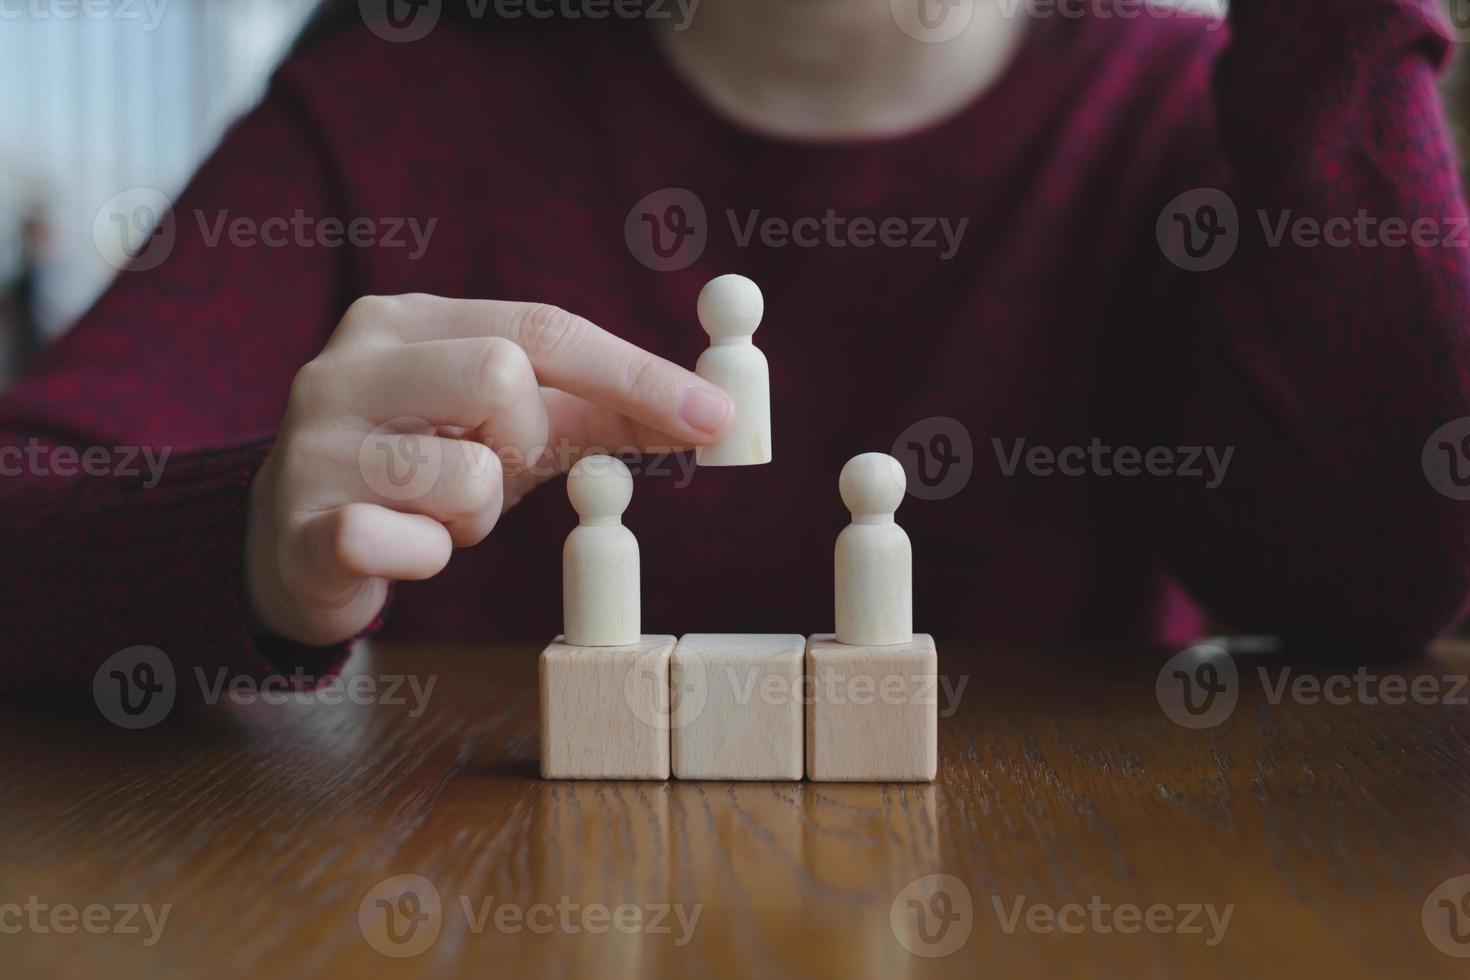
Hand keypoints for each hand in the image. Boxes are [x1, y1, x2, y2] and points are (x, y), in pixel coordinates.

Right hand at [245, 294, 732, 645]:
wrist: (291, 550)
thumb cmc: (416, 472)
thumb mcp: (508, 431)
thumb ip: (596, 411)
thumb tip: (709, 411)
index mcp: (403, 322)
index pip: (542, 326)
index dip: (637, 372)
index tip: (718, 416)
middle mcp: (348, 365)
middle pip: (501, 373)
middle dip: (526, 438)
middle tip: (498, 467)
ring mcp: (315, 445)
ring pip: (466, 473)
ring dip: (477, 514)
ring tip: (436, 516)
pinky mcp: (303, 528)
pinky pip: (409, 544)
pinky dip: (429, 557)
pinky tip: (397, 550)